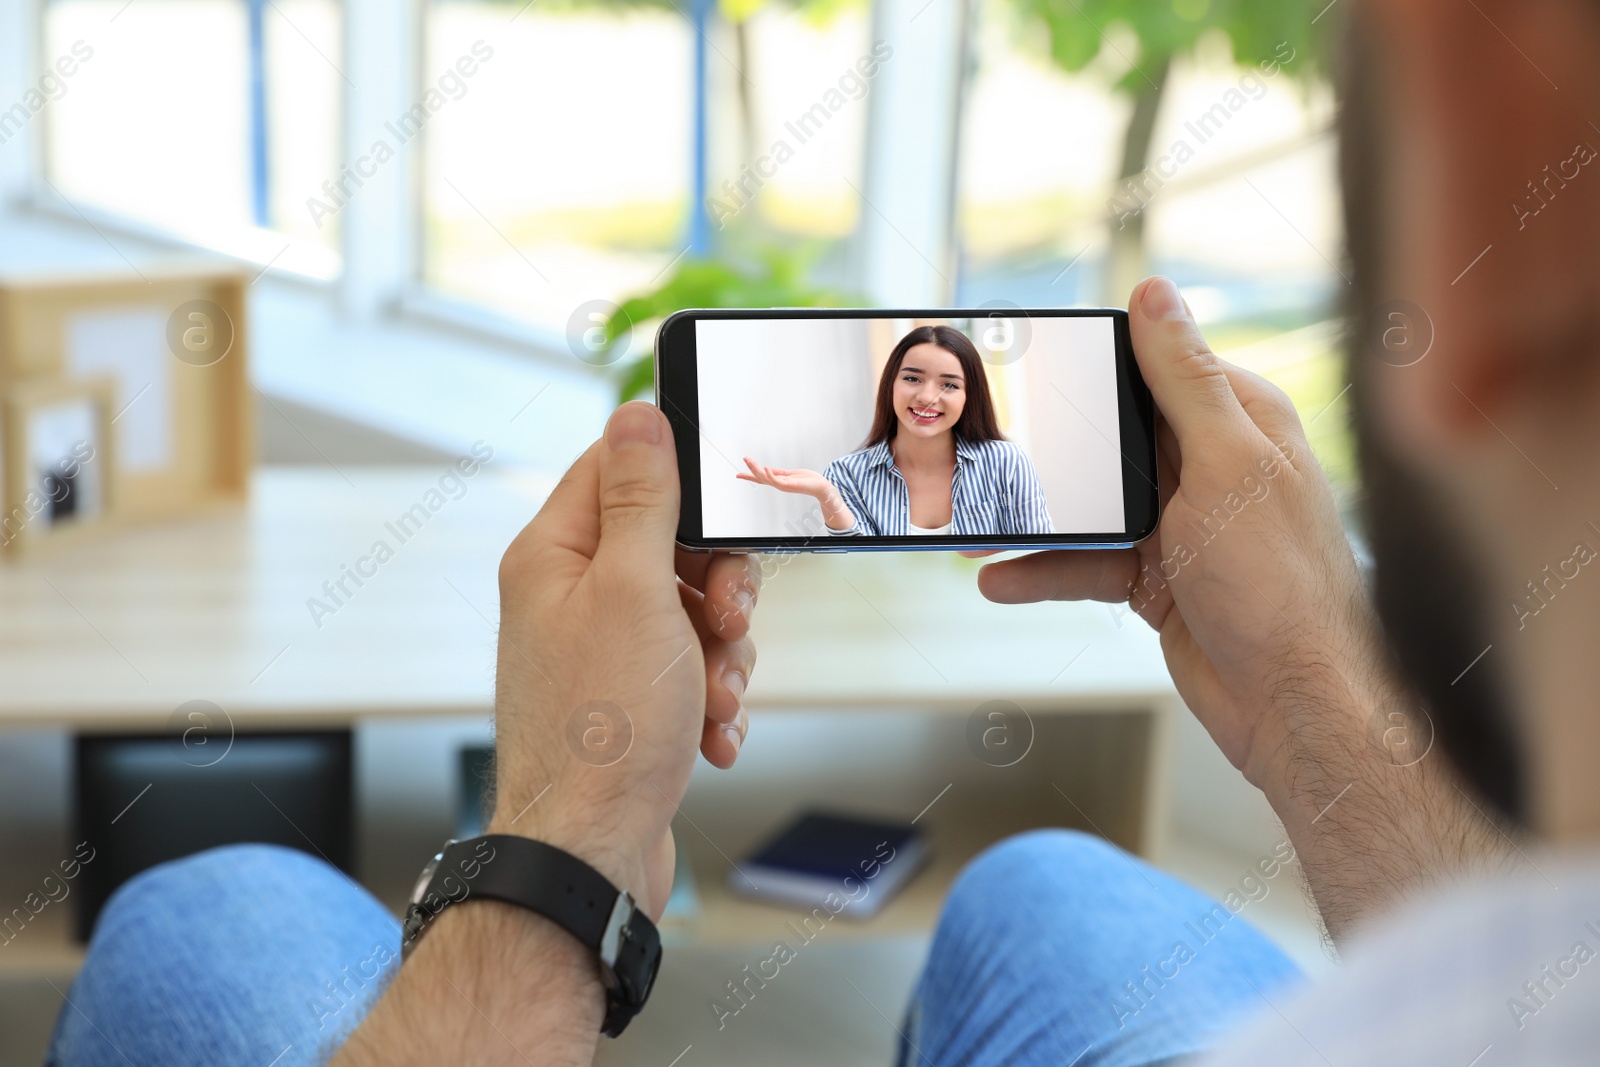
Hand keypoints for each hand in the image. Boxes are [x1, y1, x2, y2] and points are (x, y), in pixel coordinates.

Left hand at [488, 402, 759, 917]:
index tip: (727, 505)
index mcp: (554, 554)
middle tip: (730, 624)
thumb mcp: (633, 590)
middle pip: (668, 545)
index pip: (617, 468)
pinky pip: (685, 672)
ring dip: (724, 655)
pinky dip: (711, 699)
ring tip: (717, 699)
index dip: (680, 479)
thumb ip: (640, 499)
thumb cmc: (605, 728)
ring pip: (688, 613)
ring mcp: (595, 654)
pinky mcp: (623, 704)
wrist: (589, 853)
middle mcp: (566, 598)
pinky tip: (713, 736)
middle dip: (720, 588)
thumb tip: (636, 413)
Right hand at [736, 457, 831, 498]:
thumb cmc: (809, 480)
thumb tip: (767, 468)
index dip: (750, 476)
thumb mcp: (791, 473)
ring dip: (756, 469)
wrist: (821, 486)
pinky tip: (765, 467)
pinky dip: (770, 474)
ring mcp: (783, 486)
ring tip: (749, 460)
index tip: (738, 475)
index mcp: (778, 481)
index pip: (761, 478)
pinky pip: (776, 480)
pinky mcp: (789, 485)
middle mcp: (778, 484)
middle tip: (744, 459)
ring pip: (765, 478)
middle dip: (751, 469)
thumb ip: (779, 472)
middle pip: (760, 478)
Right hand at [973, 277, 1376, 788]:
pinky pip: (1089, 562)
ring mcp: (1183, 525)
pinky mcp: (1159, 578)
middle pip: (1112, 437)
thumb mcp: (1226, 465)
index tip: (1030, 358)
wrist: (1297, 706)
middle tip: (982, 445)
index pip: (1156, 365)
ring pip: (1091, 504)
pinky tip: (1001, 577)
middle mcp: (1212, 465)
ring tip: (973, 524)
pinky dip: (1045, 570)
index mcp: (1240, 419)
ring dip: (1035, 517)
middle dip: (1049, 447)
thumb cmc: (1282, 585)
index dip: (1095, 361)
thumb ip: (1185, 380)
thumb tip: (1155, 293)